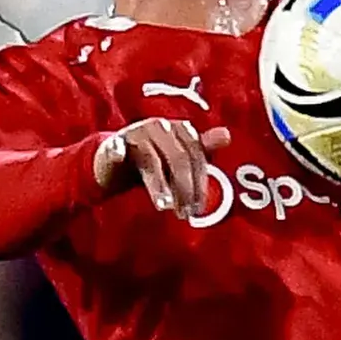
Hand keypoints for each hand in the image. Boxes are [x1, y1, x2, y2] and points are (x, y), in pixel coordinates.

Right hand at [95, 119, 227, 215]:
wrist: (113, 162)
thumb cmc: (153, 161)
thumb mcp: (179, 159)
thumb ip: (202, 150)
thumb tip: (227, 134)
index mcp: (178, 128)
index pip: (196, 156)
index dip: (199, 183)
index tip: (198, 208)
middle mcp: (159, 126)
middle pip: (178, 159)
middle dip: (184, 189)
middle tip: (185, 213)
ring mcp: (135, 134)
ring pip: (152, 161)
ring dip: (159, 186)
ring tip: (165, 206)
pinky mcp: (113, 144)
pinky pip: (116, 148)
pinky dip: (116, 152)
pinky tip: (119, 155)